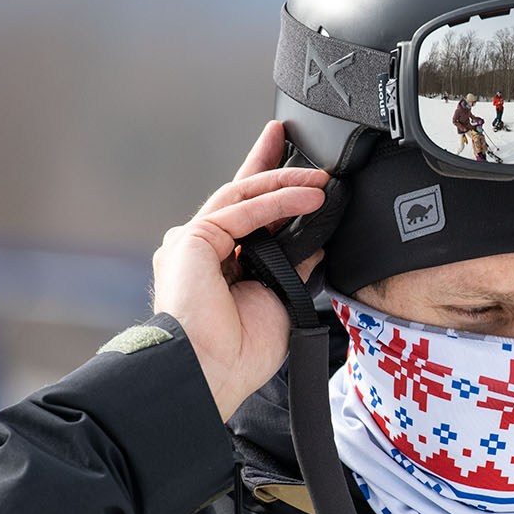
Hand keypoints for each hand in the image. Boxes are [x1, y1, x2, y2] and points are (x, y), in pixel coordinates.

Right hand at [152, 121, 327, 421]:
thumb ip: (295, 265)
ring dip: (285, 184)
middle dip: (270, 165)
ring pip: (243, 198)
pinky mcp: (191, 240)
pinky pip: (242, 212)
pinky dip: (277, 202)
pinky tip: (306, 197)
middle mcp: (200, 249)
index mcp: (218, 265)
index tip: (297, 170)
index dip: (272, 189)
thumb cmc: (238, 352)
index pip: (249, 216)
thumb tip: (317, 239)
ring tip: (322, 180)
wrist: (211, 373)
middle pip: (241, 195)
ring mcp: (192, 242)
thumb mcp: (281, 299)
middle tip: (294, 141)